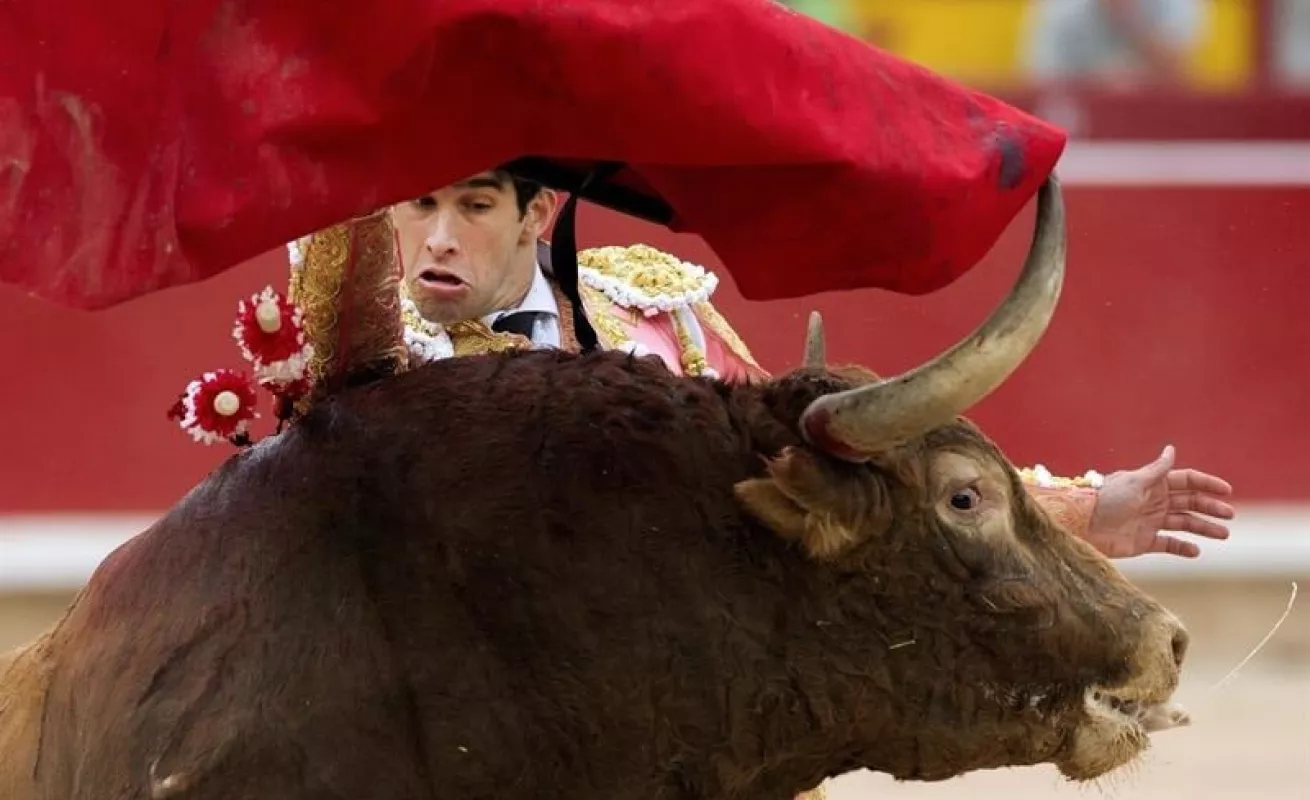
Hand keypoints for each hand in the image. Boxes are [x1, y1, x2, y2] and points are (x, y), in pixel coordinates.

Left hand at [1085, 445, 1234, 558]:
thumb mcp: (1134, 481)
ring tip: (1223, 534)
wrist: (1081, 525)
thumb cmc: (1106, 499)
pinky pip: (1168, 544)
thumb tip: (1171, 448)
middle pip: (1189, 502)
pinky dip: (1183, 547)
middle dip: (1210, 507)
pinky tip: (1196, 550)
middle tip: (1229, 515)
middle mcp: (1153, 502)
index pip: (1186, 480)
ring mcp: (1150, 522)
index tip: (1226, 490)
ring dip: (1204, 528)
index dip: (1206, 484)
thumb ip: (1156, 469)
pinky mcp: (1144, 541)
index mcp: (1152, 484)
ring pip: (1184, 523)